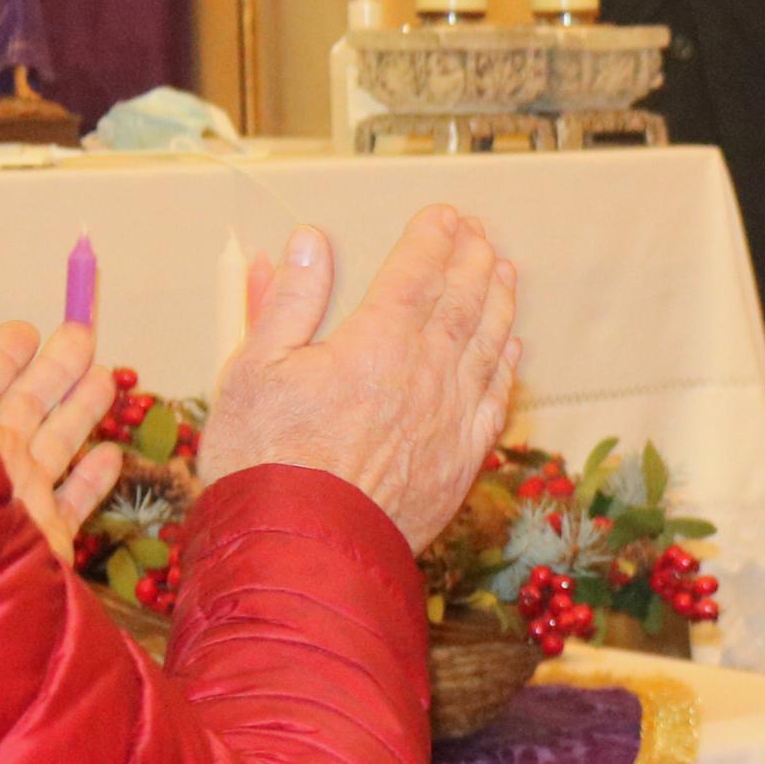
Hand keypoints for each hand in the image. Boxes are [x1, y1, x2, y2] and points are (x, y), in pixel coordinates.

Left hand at [0, 314, 121, 564]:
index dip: (5, 352)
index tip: (26, 329)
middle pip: (29, 405)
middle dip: (56, 368)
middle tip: (83, 334)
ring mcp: (17, 499)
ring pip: (57, 446)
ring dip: (81, 413)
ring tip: (105, 380)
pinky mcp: (44, 538)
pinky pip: (73, 504)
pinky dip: (92, 481)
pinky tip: (111, 457)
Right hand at [199, 208, 522, 546]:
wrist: (300, 548)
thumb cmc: (262, 460)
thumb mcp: (252, 369)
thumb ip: (287, 302)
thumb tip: (307, 243)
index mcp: (374, 343)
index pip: (415, 274)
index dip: (432, 239)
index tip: (444, 215)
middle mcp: (425, 374)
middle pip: (461, 302)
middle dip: (473, 260)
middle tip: (481, 232)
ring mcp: (449, 417)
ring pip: (487, 345)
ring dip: (498, 302)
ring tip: (504, 271)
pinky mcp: (460, 459)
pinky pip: (494, 400)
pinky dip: (506, 366)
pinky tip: (511, 348)